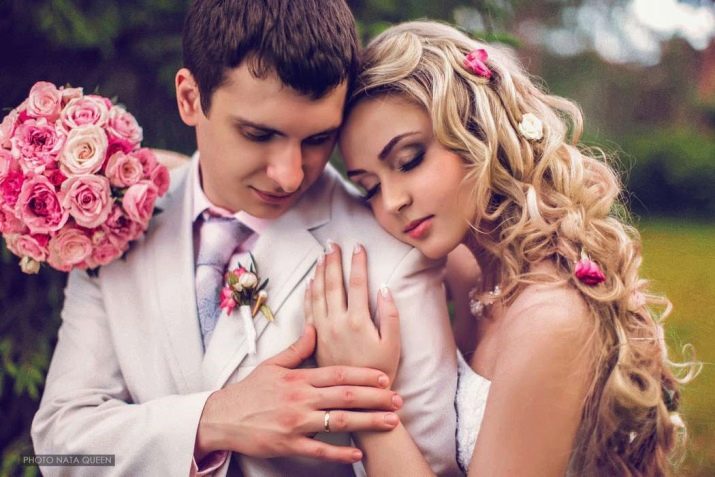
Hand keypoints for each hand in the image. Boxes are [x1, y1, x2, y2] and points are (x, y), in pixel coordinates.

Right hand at [195, 325, 401, 463]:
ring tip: (390, 422)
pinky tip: (358, 453)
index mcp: (299, 378)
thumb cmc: (249, 391)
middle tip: (398, 399)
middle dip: (375, 398)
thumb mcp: (272, 365)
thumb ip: (297, 349)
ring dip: (367, 422)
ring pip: (338, 421)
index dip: (363, 375)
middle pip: (345, 396)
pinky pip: (319, 450)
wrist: (222, 418)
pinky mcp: (289, 445)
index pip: (338, 374)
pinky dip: (340, 452)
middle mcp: (300, 399)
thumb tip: (315, 327)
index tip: (384, 376)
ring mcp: (295, 423)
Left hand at [305, 242, 400, 383]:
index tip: (358, 246)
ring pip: (318, 294)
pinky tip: (310, 282)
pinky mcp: (315, 339)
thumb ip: (390, 314)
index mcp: (357, 320)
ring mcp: (323, 330)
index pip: (356, 283)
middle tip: (333, 243)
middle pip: (333, 284)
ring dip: (320, 272)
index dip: (357, 263)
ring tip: (322, 256)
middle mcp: (336, 322)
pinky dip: (309, 293)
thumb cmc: (380, 370)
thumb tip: (384, 288)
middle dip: (333, 261)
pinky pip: (309, 310)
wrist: (358, 398)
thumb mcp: (394, 343)